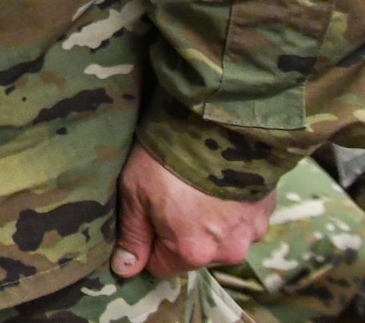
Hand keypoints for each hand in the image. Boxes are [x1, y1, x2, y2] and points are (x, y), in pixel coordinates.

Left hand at [111, 145, 275, 278]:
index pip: (161, 266)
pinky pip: (242, 217)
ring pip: (220, 236)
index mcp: (192, 251)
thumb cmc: (168, 159)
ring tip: (195, 184)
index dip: (148, 243)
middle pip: (193, 252)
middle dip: (180, 231)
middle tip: (171, 193)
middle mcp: (228, 250)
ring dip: (209, 219)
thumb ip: (133, 235)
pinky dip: (230, 205)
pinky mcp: (267, 210)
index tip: (146, 215)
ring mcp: (252, 231)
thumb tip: (125, 269)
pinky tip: (217, 179)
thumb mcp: (135, 193)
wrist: (219, 124)